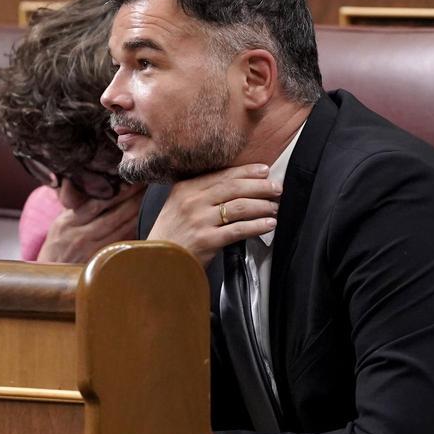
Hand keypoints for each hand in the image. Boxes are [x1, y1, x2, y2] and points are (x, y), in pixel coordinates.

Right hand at [37, 183, 143, 263]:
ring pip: (121, 230)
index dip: (117, 190)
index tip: (131, 178)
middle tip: (148, 185)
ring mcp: (91, 251)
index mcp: (68, 222)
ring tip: (152, 199)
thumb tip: (90, 182)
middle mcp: (79, 236)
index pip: (96, 202)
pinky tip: (147, 221)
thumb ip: (77, 205)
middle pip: (113, 215)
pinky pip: (122, 244)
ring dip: (139, 214)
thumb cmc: (59, 244)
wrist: (50, 273)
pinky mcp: (100, 262)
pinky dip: (135, 232)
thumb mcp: (61, 222)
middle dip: (133, 199)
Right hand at [148, 164, 280, 266]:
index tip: (265, 171)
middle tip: (277, 188)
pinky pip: (239, 229)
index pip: (222, 175)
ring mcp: (199, 220)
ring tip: (275, 207)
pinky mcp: (207, 240)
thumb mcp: (178, 206)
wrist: (156, 262)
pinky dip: (257, 226)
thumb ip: (200, 193)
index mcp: (186, 188)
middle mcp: (192, 201)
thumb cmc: (171, 235)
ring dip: (262, 206)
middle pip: (234, 188)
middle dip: (260, 187)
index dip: (247, 172)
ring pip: (239, 207)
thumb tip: (235, 184)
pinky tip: (269, 224)